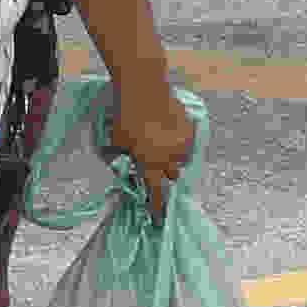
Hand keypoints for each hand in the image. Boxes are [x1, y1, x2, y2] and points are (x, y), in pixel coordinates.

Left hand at [110, 77, 196, 204]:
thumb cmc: (124, 113)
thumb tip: (123, 168)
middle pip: (171, 176)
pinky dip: (179, 141)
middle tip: (153, 159)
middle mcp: (169, 158)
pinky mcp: (191, 130)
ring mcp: (182, 144)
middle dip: (163, 172)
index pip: (156, 194)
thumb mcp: (114, 140)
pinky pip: (187, 143)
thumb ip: (120, 159)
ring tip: (159, 139)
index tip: (159, 219)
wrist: (142, 86)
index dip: (157, 208)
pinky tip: (167, 129)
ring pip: (181, 160)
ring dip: (172, 156)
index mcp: (149, 163)